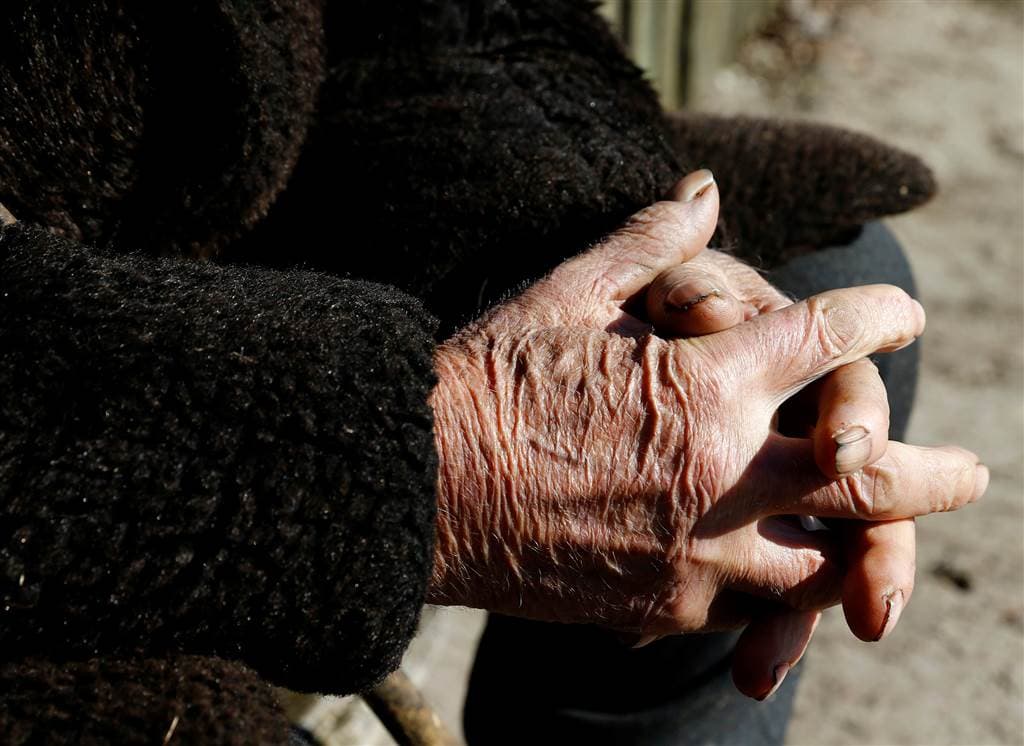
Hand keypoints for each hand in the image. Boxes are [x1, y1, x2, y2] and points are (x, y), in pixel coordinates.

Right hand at [426, 172, 985, 655]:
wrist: (420, 488)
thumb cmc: (485, 382)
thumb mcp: (566, 294)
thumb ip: (651, 242)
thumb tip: (703, 189)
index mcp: (703, 381)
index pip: (832, 339)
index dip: (881, 319)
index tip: (900, 315)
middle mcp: (720, 472)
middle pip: (870, 476)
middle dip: (934, 472)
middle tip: (973, 472)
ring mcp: (698, 550)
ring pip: (826, 563)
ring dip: (873, 550)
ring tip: (893, 543)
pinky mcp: (664, 602)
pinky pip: (753, 603)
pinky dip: (786, 588)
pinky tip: (792, 575)